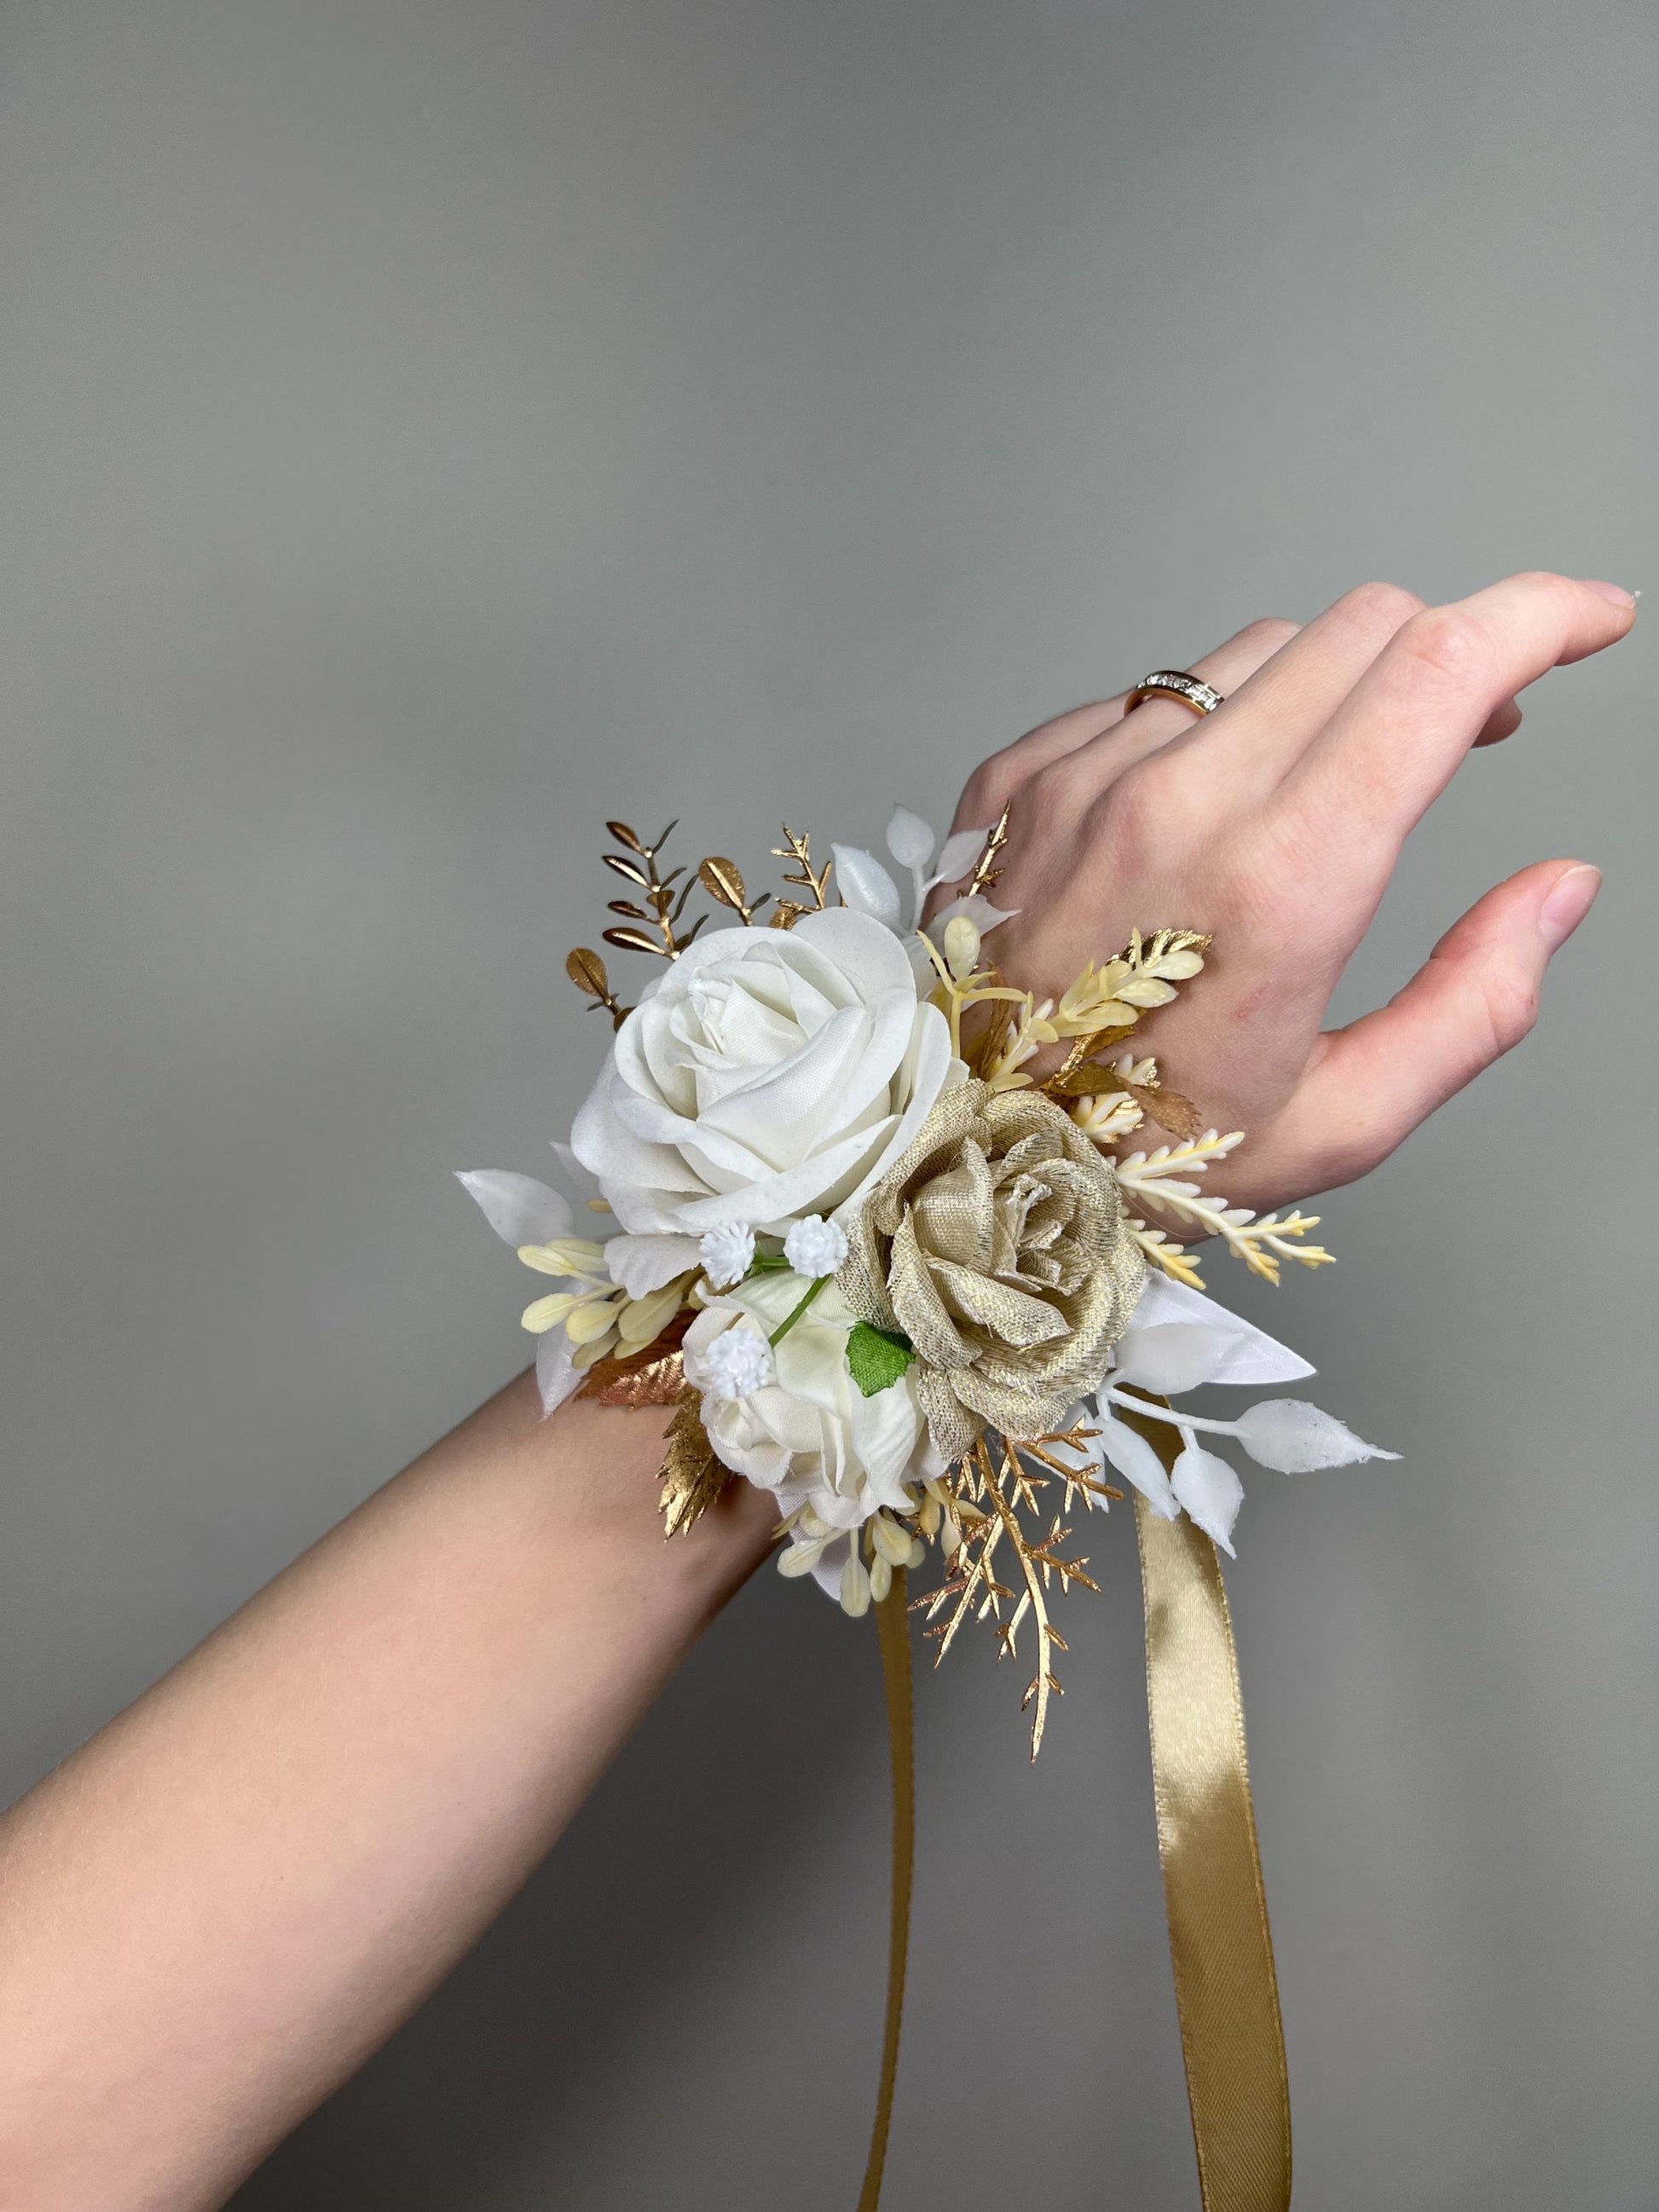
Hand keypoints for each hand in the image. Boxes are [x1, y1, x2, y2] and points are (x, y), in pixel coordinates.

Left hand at [947, 572, 1633, 1213]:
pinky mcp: (1016, 776)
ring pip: (1257, 651)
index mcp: (1278, 882)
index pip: (1437, 669)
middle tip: (1478, 725)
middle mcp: (1175, 799)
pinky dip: (1212, 727)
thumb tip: (1559, 888)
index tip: (1589, 622)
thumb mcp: (1338, 1122)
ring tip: (1341, 773)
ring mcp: (1083, 776)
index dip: (1540, 618)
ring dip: (1333, 684)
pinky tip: (1207, 813)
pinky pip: (1148, 697)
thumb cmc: (1138, 1157)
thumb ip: (1476, 1004)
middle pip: (1362, 627)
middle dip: (1451, 651)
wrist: (951, 1154)